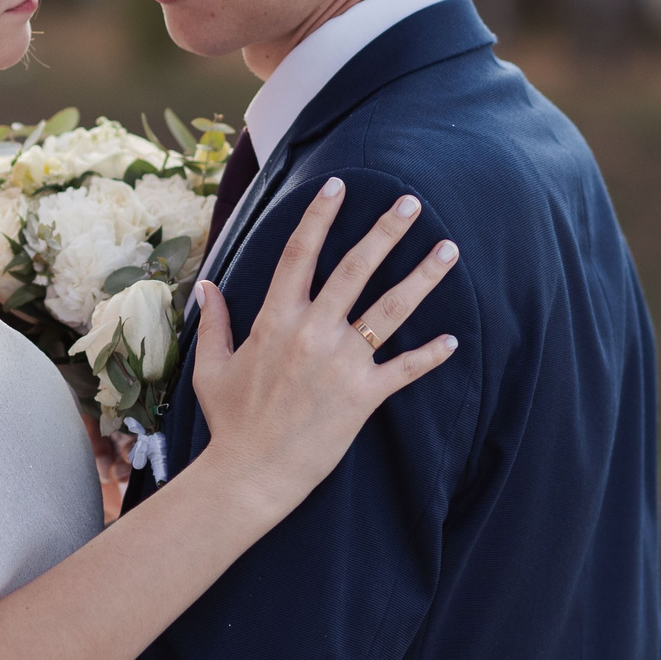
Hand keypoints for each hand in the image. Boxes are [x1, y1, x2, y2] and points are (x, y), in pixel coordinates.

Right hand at [188, 177, 459, 518]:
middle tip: (411, 202)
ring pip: (390, 310)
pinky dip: (431, 355)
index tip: (338, 186)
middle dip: (385, 232)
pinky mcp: (363, 397)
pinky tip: (454, 340)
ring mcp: (341, 364)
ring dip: (423, 277)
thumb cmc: (229, 422)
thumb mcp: (211, 367)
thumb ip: (214, 322)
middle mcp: (311, 333)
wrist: (250, 474)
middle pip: (354, 269)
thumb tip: (207, 286)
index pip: (299, 254)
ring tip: (449, 250)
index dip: (319, 217)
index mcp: (274, 321)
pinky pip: (405, 370)